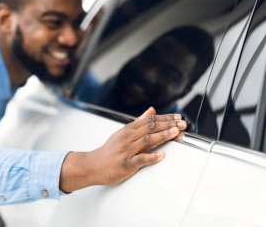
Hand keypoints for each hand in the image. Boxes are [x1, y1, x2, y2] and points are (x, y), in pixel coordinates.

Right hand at [60, 107, 185, 191]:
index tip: (178, 118)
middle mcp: (128, 138)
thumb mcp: (123, 132)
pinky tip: (162, 155)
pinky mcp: (127, 164)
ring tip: (175, 133)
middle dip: (168, 125)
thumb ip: (139, 121)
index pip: (149, 120)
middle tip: (182, 124)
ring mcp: (127, 150)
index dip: (165, 118)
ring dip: (163, 136)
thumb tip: (152, 110)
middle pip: (150, 128)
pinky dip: (152, 157)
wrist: (93, 165)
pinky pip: (141, 159)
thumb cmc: (109, 150)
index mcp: (128, 129)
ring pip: (147, 141)